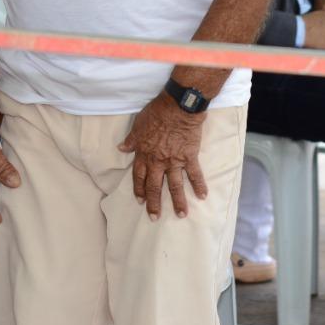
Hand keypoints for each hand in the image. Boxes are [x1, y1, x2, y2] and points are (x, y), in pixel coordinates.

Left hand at [118, 93, 207, 220]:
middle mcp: (158, 162)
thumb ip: (131, 139)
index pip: (139, 177)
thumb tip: (121, 148)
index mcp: (144, 154)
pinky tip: (202, 196)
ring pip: (175, 186)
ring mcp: (174, 161)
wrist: (177, 107)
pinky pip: (195, 174)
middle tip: (155, 217)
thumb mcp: (138, 125)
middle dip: (154, 203)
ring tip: (181, 215)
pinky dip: (199, 185)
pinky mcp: (189, 157)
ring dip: (178, 202)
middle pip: (155, 186)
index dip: (139, 189)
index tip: (140, 201)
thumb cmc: (156, 113)